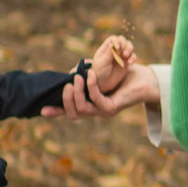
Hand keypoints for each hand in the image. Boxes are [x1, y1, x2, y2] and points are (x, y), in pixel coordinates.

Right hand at [45, 59, 160, 119]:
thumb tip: (71, 72)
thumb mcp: (98, 74)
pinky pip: (97, 100)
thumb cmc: (122, 75)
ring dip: (78, 93)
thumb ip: (84, 74)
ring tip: (77, 77)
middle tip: (67, 84)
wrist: (145, 79)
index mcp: (89, 105)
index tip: (42, 110)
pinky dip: (91, 86)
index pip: (69, 111)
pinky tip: (90, 75)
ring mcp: (103, 112)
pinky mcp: (112, 108)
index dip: (56, 112)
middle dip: (66, 99)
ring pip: (83, 109)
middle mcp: (95, 111)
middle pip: (73, 114)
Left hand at [84, 34, 135, 94]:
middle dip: (125, 45)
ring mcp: (121, 56)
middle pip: (123, 41)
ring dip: (130, 49)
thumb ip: (109, 52)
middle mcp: (114, 50)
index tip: (117, 48)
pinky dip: (133, 57)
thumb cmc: (100, 72)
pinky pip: (133, 56)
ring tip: (126, 57)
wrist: (104, 84)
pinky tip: (130, 63)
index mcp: (106, 48)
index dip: (117, 41)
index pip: (114, 39)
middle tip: (123, 54)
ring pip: (129, 47)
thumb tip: (115, 42)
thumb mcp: (102, 61)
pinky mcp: (126, 62)